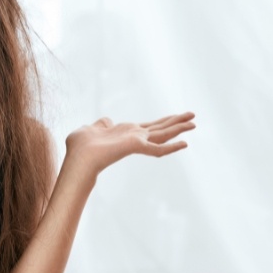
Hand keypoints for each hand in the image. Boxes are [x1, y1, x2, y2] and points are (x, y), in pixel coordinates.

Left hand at [65, 112, 195, 176]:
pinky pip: (159, 148)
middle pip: (160, 127)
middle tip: (193, 115)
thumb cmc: (80, 146)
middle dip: (176, 121)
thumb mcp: (91, 129)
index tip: (172, 118)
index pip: (148, 126)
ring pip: (163, 134)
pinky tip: (185, 143)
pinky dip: (172, 147)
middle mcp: (134, 136)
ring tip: (194, 122)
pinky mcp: (137, 146)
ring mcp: (137, 142)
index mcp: (125, 132)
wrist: (78, 157)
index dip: (161, 121)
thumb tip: (106, 120)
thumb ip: (101, 124)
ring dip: (179, 127)